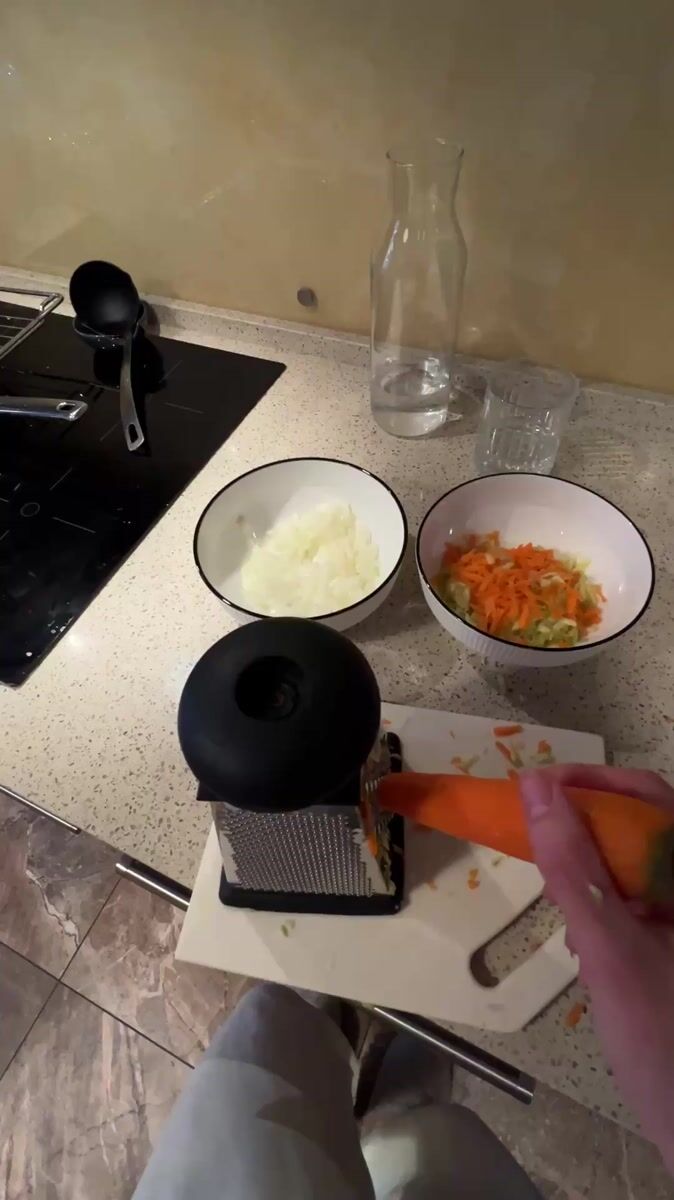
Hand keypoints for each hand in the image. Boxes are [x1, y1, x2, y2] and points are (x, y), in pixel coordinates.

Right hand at [519, 765, 673, 1168]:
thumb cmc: (662, 1038)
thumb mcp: (610, 947)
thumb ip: (574, 866)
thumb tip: (536, 786)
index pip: (646, 792)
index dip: (589, 780)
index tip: (532, 789)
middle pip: (641, 822)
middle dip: (584, 821)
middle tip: (533, 832)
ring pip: (635, 860)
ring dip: (591, 861)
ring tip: (557, 886)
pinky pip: (638, 898)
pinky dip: (604, 901)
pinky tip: (585, 937)